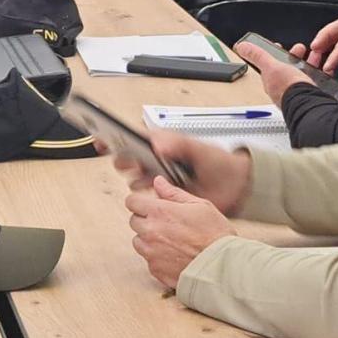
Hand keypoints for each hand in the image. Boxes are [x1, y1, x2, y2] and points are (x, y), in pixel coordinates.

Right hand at [100, 128, 253, 214]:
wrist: (235, 187)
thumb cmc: (218, 162)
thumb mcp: (198, 148)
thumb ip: (177, 144)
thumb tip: (157, 144)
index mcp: (161, 145)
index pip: (131, 139)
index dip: (114, 138)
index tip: (102, 140)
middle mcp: (155, 162)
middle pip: (127, 159)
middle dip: (126, 161)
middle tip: (135, 164)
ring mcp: (158, 180)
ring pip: (134, 180)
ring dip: (137, 180)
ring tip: (151, 179)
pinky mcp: (163, 198)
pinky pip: (146, 198)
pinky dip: (146, 197)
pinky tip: (156, 193)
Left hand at [125, 177, 238, 287]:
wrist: (223, 266)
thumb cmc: (215, 234)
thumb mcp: (200, 206)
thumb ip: (174, 193)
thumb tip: (158, 182)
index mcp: (160, 212)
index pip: (132, 201)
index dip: (141, 202)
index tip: (150, 205)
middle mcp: (150, 232)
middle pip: (134, 221)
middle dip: (146, 220)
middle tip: (167, 224)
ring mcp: (150, 252)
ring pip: (138, 241)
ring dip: (149, 239)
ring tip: (172, 241)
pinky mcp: (154, 269)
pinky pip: (148, 259)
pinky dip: (157, 257)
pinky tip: (175, 255)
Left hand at [235, 41, 312, 102]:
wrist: (309, 104)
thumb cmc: (289, 89)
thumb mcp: (271, 66)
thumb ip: (257, 56)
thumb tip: (242, 47)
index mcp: (271, 81)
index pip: (269, 66)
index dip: (274, 54)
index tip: (279, 46)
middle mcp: (282, 88)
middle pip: (286, 68)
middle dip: (293, 56)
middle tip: (299, 49)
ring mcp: (296, 92)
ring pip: (300, 73)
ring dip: (305, 63)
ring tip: (313, 56)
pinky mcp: (309, 94)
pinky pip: (311, 80)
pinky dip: (315, 72)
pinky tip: (320, 70)